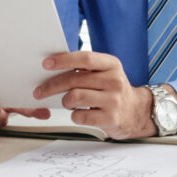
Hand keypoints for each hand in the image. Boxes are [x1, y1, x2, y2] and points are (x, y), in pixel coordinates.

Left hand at [32, 51, 158, 139]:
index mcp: (112, 64)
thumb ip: (86, 69)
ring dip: (65, 101)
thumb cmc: (113, 91)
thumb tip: (53, 66)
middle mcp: (114, 80)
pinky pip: (80, 116)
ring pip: (75, 97)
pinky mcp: (110, 118)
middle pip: (74, 80)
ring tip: (68, 103)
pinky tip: (79, 114)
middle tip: (39, 91)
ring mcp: (113, 100)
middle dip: (51, 86)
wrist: (137, 113)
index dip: (63, 60)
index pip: (85, 58)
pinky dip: (74, 116)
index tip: (46, 64)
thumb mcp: (106, 73)